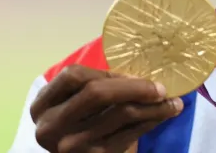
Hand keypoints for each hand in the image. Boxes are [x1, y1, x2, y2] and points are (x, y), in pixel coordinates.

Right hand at [30, 64, 182, 152]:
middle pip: (97, 93)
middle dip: (135, 86)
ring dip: (154, 106)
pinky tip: (164, 115)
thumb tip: (143, 72)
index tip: (134, 74)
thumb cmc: (81, 126)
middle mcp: (51, 125)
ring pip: (121, 113)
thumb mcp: (75, 107)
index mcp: (43, 105)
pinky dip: (152, 121)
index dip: (107, 72)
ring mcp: (72, 144)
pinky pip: (131, 133)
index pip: (73, 75)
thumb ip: (94, 88)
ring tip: (173, 102)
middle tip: (161, 87)